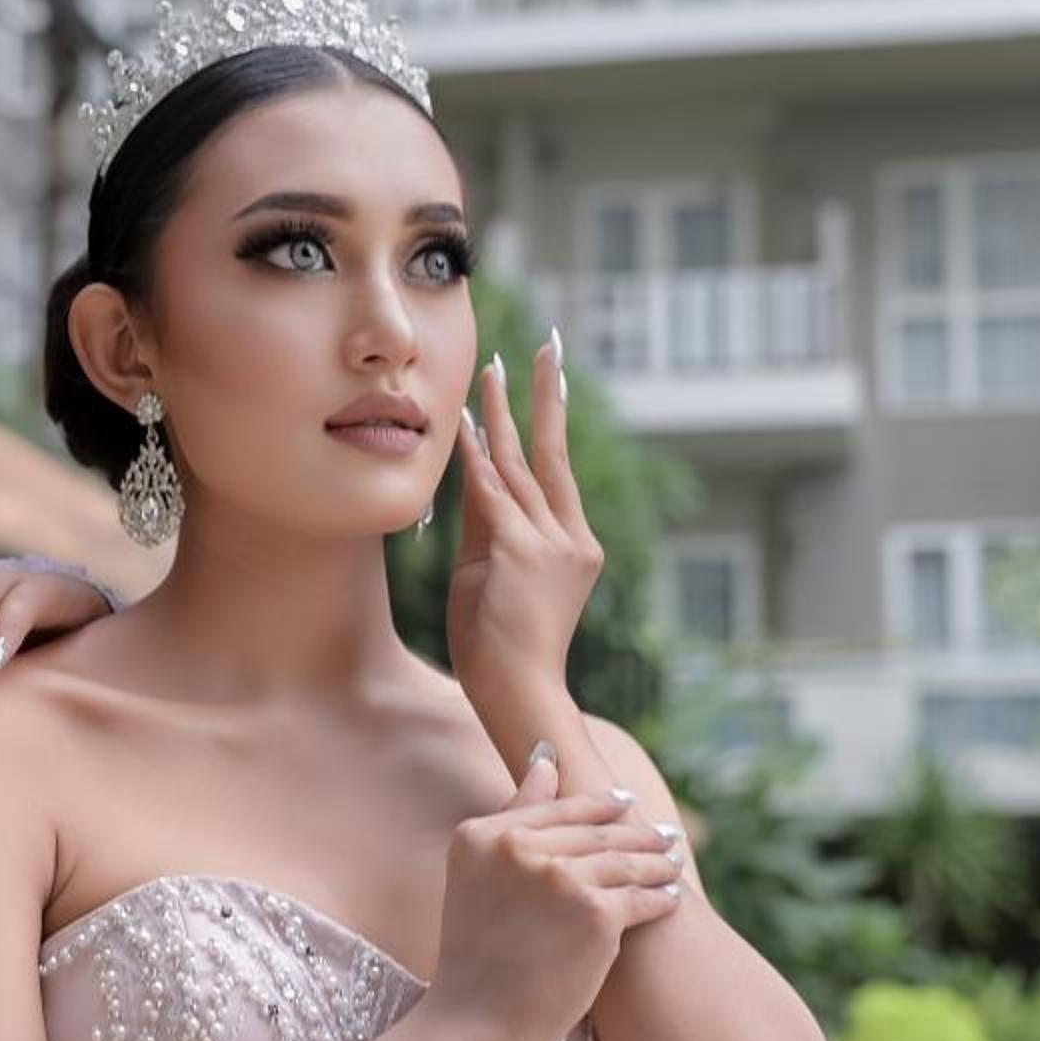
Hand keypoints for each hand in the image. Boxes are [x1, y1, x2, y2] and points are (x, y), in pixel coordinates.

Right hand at [418, 743, 685, 1040]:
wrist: (477, 1022)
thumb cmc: (475, 956)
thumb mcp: (473, 874)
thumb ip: (512, 815)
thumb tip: (546, 760)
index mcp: (483, 834)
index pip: (556, 806)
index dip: (598, 805)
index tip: (624, 803)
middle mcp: (519, 847)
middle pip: (596, 832)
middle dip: (636, 832)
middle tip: (664, 834)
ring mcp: (560, 878)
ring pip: (625, 861)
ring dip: (656, 860)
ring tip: (672, 861)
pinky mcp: (597, 915)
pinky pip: (642, 898)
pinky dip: (660, 898)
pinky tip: (671, 898)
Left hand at [446, 333, 600, 725]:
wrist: (518, 692)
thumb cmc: (501, 647)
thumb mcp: (493, 576)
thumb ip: (487, 527)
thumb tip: (471, 478)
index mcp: (575, 545)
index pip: (558, 472)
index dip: (551, 423)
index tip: (550, 379)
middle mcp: (571, 538)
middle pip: (548, 454)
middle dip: (544, 396)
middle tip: (544, 347)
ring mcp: (548, 544)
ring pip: (516, 467)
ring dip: (500, 414)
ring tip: (492, 369)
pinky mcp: (518, 553)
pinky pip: (490, 494)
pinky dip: (474, 457)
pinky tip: (464, 421)